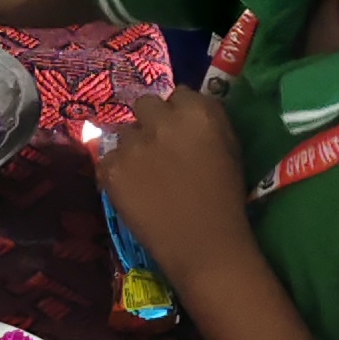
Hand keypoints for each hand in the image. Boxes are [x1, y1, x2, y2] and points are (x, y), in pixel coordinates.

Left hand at [93, 88, 249, 293]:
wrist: (204, 245)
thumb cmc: (226, 199)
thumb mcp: (230, 148)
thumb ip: (208, 122)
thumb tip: (186, 110)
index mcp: (198, 112)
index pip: (179, 94)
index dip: (179, 114)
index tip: (181, 133)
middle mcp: (162, 120)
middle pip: (146, 105)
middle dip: (151, 123)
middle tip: (159, 150)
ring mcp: (133, 144)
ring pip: (124, 133)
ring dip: (133, 148)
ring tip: (145, 176)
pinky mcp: (112, 168)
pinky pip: (108, 160)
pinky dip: (117, 173)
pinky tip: (132, 191)